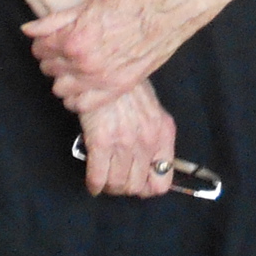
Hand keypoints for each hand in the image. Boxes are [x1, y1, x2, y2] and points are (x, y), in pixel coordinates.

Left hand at [26, 0, 219, 113]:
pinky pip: (85, 105)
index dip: (41, 43)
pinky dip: (77, 98)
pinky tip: (81, 86)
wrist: (169, 8)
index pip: (41, 49)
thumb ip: (55, 20)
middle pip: (50, 70)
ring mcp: (103, 78)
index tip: (47, 41)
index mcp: (75, 39)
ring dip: (62, 79)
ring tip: (71, 67)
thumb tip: (28, 29)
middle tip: (59, 52)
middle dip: (50, 60)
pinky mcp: (120, 87)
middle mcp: (86, 63)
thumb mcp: (89, 5)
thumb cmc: (133, 0)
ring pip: (63, 90)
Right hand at [78, 84, 177, 198]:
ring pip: (118, 185)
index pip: (162, 182)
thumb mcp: (152, 109)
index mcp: (163, 133)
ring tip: (105, 178)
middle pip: (136, 187)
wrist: (105, 69)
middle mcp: (147, 141)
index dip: (148, 187)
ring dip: (109, 186)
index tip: (138, 182)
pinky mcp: (100, 142)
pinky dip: (94, 185)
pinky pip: (98, 177)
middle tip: (117, 179)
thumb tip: (149, 163)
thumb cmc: (127, 87)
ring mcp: (124, 143)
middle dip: (125, 187)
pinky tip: (93, 183)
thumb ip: (154, 135)